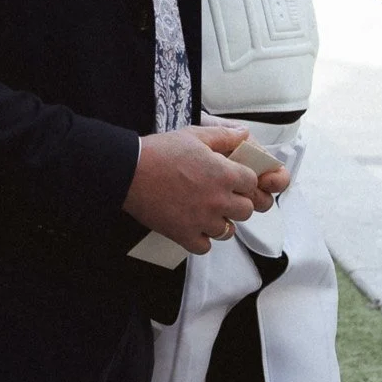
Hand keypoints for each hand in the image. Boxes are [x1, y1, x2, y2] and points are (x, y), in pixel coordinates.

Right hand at [124, 125, 265, 255]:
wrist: (130, 172)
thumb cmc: (159, 153)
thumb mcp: (194, 135)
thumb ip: (224, 135)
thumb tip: (243, 134)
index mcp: (224, 174)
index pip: (252, 183)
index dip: (243, 180)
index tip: (233, 180)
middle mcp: (217, 200)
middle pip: (246, 210)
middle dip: (237, 202)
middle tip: (221, 196)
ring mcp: (202, 220)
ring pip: (228, 231)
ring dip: (220, 221)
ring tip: (207, 212)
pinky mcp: (183, 234)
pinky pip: (205, 247)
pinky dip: (201, 239)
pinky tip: (193, 226)